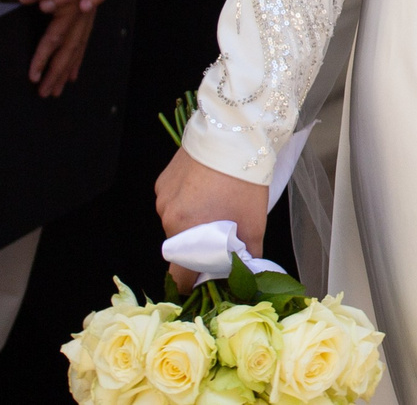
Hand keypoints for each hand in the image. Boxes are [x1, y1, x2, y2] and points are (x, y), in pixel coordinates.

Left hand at [31, 7, 96, 96]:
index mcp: (71, 3)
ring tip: (56, 90)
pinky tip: (72, 75)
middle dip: (56, 73)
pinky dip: (77, 60)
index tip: (34, 76)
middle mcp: (82, 11)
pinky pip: (84, 41)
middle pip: (69, 48)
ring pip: (78, 47)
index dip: (43, 57)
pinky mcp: (88, 12)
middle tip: (45, 92)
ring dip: (67, 71)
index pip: (55, 37)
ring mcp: (87, 13)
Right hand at [154, 148, 269, 289]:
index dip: (193, 281)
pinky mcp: (163, 180)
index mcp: (185, 233)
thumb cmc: (245, 183)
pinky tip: (207, 187)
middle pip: (180, 245)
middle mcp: (167, 217)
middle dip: (198, 245)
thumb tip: (247, 274)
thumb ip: (247, 256)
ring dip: (193, 220)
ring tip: (217, 203)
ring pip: (177, 220)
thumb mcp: (254, 225)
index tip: (205, 279)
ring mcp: (163, 197)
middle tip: (221, 233)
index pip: (179, 275)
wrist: (234, 135)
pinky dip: (188, 200)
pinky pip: (174, 199)